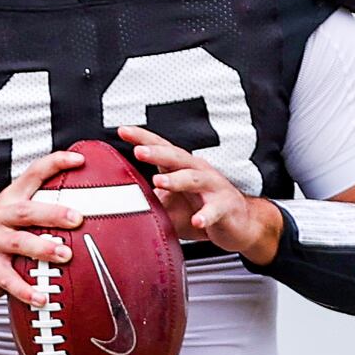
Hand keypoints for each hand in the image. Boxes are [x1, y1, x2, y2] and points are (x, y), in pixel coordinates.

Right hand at [0, 151, 90, 305]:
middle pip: (26, 211)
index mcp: (11, 200)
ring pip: (17, 242)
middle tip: (76, 218)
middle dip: (52, 213)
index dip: (55, 164)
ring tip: (64, 254)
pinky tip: (42, 297)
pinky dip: (26, 289)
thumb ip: (44, 210)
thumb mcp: (16, 217)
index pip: (32, 174)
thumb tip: (92, 208)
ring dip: (42, 247)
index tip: (79, 160)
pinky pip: (7, 279)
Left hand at [125, 126, 279, 262]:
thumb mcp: (169, 203)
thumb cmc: (200, 209)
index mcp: (182, 168)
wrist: (239, 224)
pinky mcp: (226, 207)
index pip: (161, 148)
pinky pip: (215, 211)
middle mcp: (198, 172)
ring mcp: (214, 188)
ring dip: (177, 180)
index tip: (123, 130)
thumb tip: (115, 201)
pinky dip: (206, 216)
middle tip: (139, 151)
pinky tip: (197, 221)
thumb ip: (146, 199)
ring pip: (195, 179)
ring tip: (159, 183)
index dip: (143, 138)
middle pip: (177, 158)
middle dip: (157, 153)